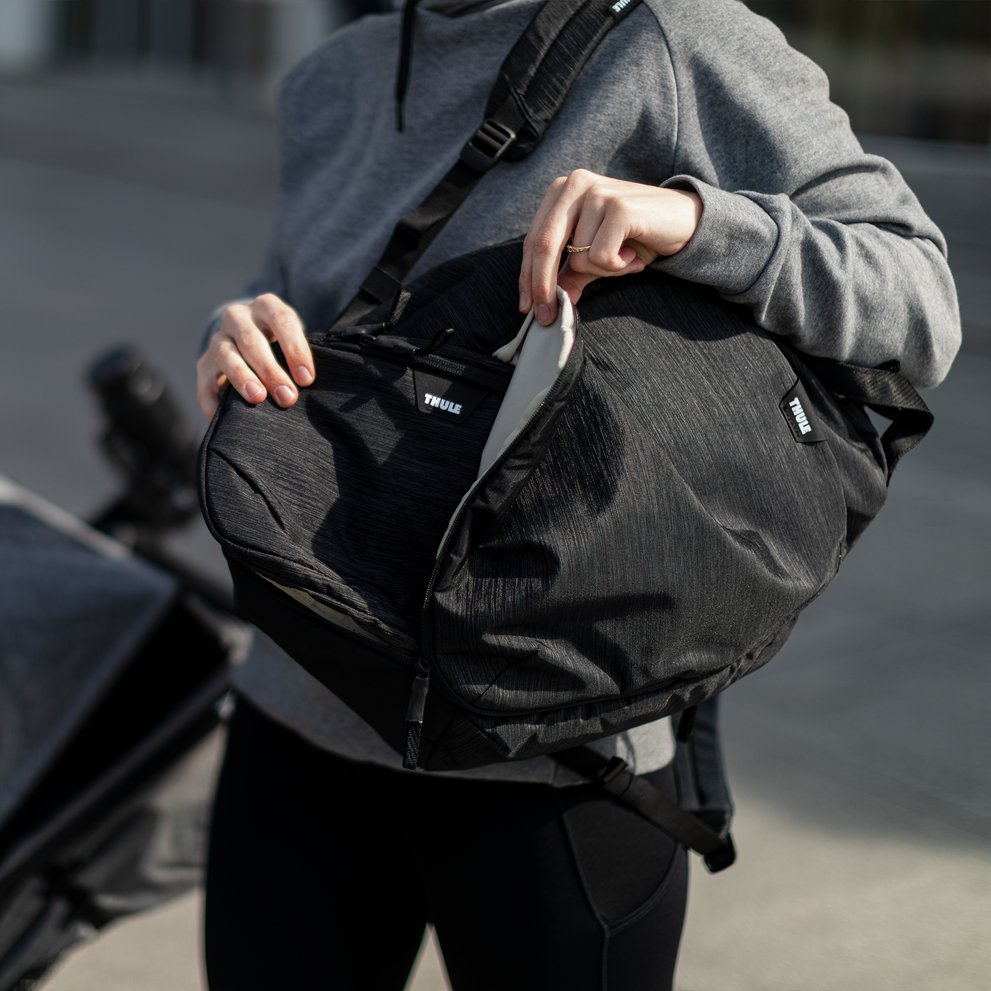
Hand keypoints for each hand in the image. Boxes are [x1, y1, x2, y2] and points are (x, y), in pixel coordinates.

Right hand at [196, 294, 313, 420]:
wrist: (250, 339)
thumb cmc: (282, 343)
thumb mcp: (293, 339)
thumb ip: (298, 356)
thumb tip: (306, 385)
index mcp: (266, 306)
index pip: (282, 321)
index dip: (295, 350)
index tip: (306, 379)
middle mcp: (238, 317)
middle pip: (252, 341)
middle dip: (271, 371)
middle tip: (287, 397)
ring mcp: (218, 338)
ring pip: (225, 355)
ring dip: (242, 378)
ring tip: (257, 398)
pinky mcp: (204, 362)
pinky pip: (204, 382)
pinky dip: (212, 400)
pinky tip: (221, 417)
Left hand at [519, 170, 702, 324]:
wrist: (684, 220)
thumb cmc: (636, 236)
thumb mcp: (597, 256)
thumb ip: (571, 274)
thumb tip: (548, 303)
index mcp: (562, 191)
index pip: (533, 240)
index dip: (527, 277)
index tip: (526, 307)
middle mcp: (575, 185)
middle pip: (543, 246)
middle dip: (543, 287)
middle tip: (547, 316)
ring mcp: (598, 193)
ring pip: (579, 258)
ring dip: (603, 271)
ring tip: (625, 259)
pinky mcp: (619, 207)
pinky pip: (601, 257)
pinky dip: (618, 266)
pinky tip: (633, 255)